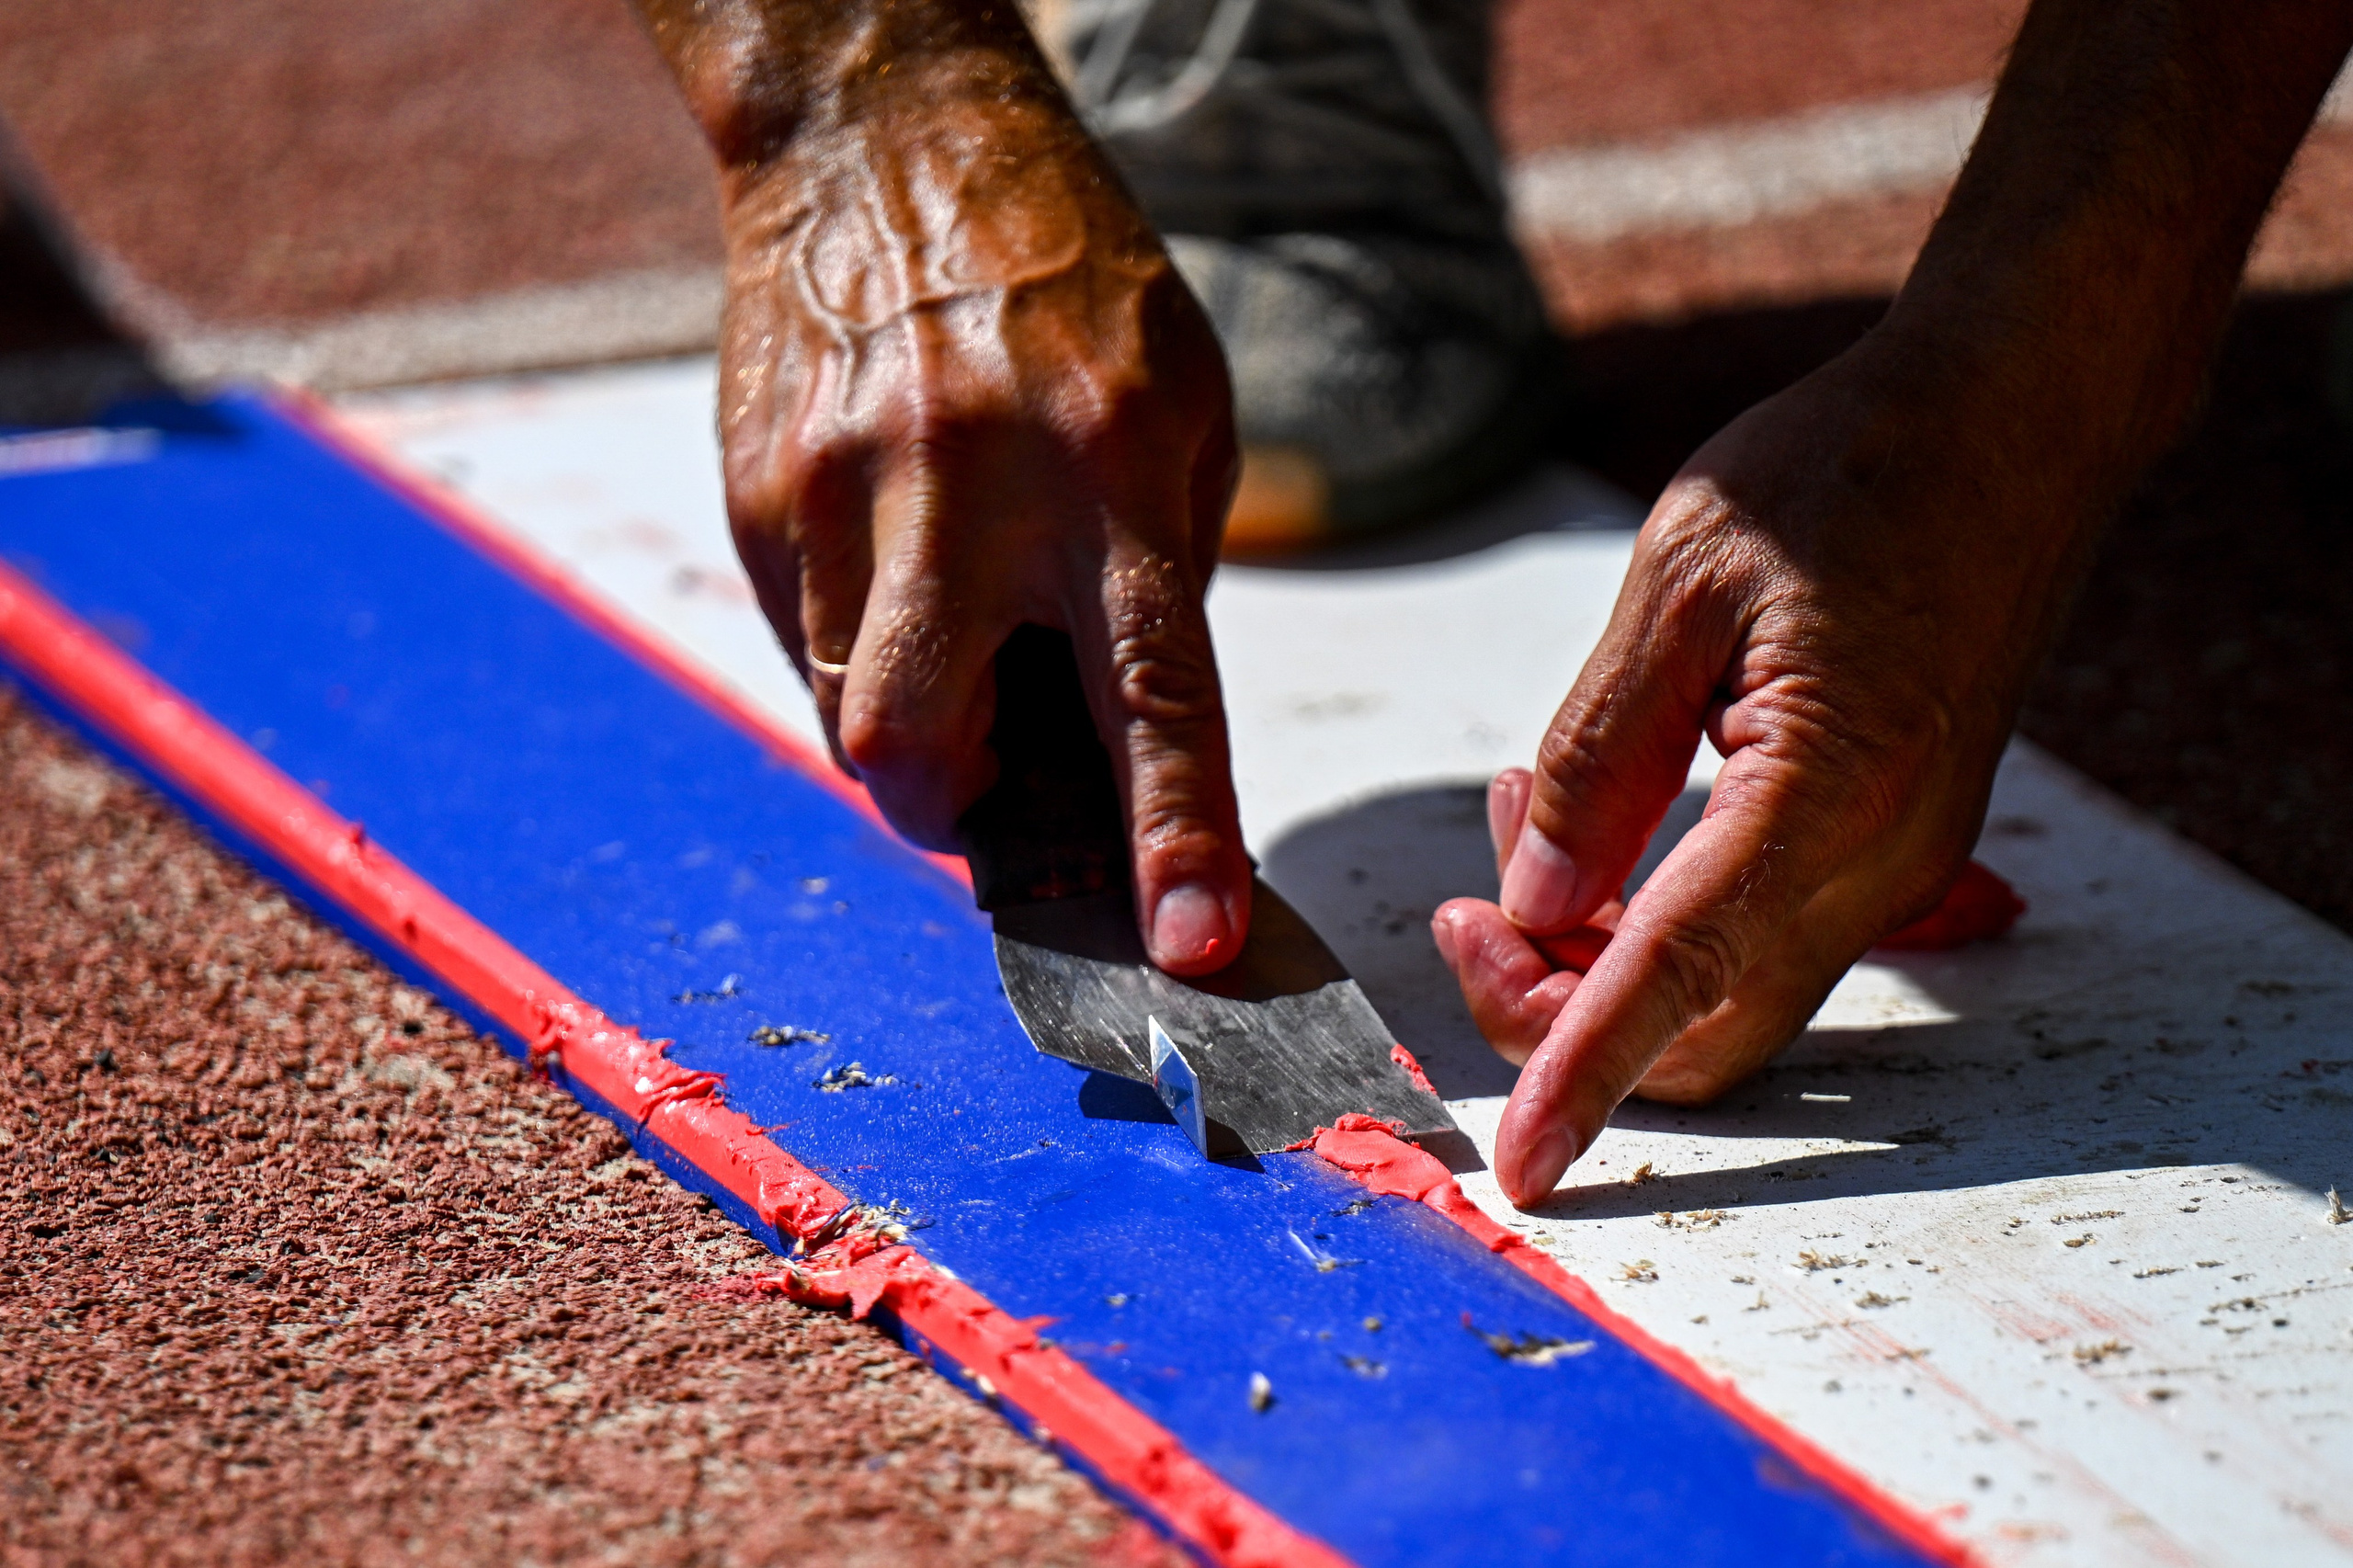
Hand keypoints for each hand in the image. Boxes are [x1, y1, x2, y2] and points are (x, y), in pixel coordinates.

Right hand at [705, 43, 1249, 972]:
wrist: (888, 140)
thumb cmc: (1071, 283)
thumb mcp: (1179, 411)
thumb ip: (1156, 578)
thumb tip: (1111, 750)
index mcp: (1109, 470)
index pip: (1151, 691)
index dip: (1172, 836)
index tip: (1187, 948)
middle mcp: (967, 488)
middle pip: (916, 743)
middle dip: (951, 811)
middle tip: (987, 778)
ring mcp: (840, 487)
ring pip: (840, 710)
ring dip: (902, 729)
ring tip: (946, 632)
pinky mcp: (757, 486)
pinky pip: (795, 638)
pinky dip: (850, 649)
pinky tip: (889, 557)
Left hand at [1438, 328, 2102, 1205]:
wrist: (2016, 418)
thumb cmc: (1849, 467)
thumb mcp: (1683, 578)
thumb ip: (1601, 749)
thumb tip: (1540, 897)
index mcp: (1828, 791)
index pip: (1679, 977)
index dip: (1582, 1074)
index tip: (1521, 1164)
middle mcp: (1878, 858)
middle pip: (1703, 1032)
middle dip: (1557, 1007)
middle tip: (1468, 900)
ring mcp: (1896, 859)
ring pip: (1727, 992)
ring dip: (1600, 953)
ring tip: (1518, 809)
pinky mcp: (1888, 837)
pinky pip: (1759, 932)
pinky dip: (1658, 916)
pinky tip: (1600, 813)